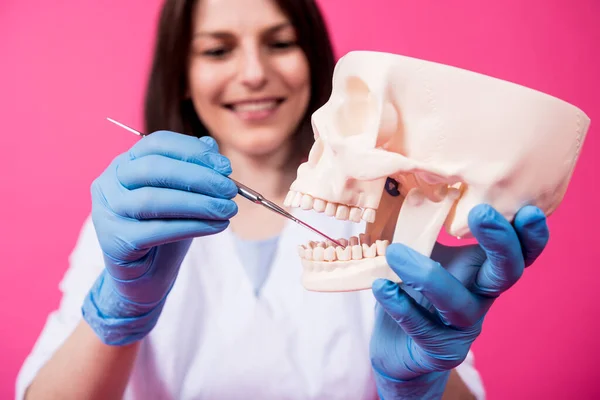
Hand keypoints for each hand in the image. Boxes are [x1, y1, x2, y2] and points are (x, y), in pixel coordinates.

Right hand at [82, 131, 237, 345]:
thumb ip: (194, 170)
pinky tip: (217, 226)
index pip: (157, 144)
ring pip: (154, 200)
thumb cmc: (164, 228)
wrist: (144, 275)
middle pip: (154, 169)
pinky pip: (157, 230)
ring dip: (199, 203)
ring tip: (228, 210)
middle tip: (230, 190)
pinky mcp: (114, 241)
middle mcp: (109, 182)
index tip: (226, 167)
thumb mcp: (183, 195)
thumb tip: (212, 146)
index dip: (193, 152)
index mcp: (125, 163)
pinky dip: (192, 226)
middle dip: (199, 177)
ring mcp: (108, 211)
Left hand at [370, 204, 548, 398]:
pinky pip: (422, 327)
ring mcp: (460, 328)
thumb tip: (403, 183)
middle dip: (501, 243)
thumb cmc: (411, 292)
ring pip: (459, 304)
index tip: (527, 209)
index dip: (529, 235)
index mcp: (479, 270)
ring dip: (429, 276)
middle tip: (483, 213)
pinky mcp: (438, 350)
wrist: (396, 346)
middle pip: (506, 274)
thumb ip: (420, 227)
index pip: (517, 252)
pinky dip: (401, 305)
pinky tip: (382, 287)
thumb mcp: (419, 255)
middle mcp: (479, 297)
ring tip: (395, 253)